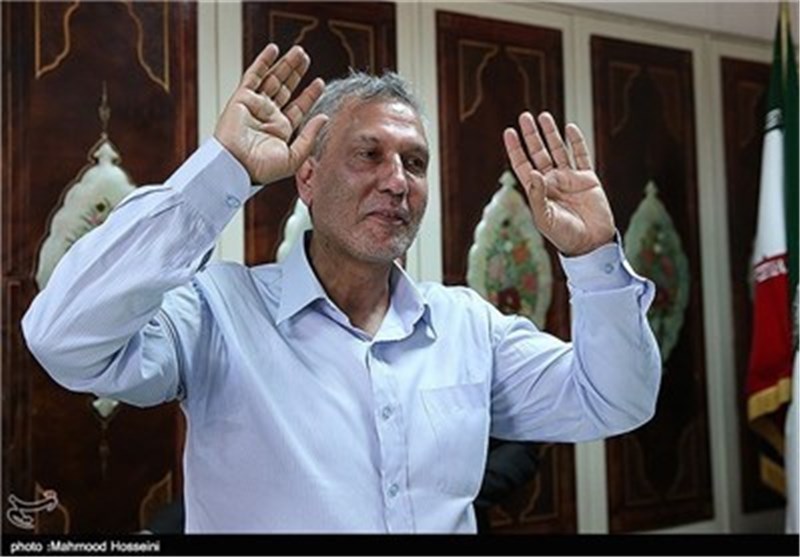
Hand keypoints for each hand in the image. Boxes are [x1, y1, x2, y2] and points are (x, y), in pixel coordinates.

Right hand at [214, 43, 327, 184]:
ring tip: (299, 52)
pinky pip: (254, 75)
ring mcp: (255, 106)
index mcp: (281, 131)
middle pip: (285, 88)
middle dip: (296, 73)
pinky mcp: (242, 98)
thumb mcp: (294, 157)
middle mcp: (268, 117)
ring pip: (273, 79)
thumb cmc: (261, 169)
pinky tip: (274, 50)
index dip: (309, 95)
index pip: (298, 108)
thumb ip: (310, 137)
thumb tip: (324, 117)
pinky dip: (263, 62)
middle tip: (306, 58)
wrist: (236, 167)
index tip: (320, 83)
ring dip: (285, 64)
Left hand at [503, 111, 614, 255]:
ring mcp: (569, 179)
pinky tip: (569, 128)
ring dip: (550, 133)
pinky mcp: (587, 179)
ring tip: (543, 116)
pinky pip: (581, 156)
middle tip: (524, 116)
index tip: (509, 132)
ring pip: (558, 150)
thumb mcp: (544, 218)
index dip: (515, 149)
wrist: (590, 243)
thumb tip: (533, 172)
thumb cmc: (564, 235)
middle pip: (538, 152)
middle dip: (531, 135)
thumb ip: (537, 195)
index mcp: (538, 191)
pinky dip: (576, 142)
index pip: (523, 165)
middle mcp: (551, 181)